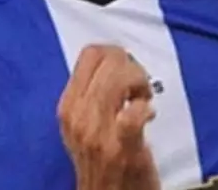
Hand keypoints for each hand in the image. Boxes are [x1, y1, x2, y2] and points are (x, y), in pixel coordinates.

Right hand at [57, 45, 159, 189]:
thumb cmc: (101, 163)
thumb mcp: (83, 123)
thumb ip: (92, 93)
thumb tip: (116, 61)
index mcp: (68, 106)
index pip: (90, 54)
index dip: (115, 54)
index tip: (125, 67)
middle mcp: (78, 116)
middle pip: (108, 60)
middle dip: (132, 65)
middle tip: (139, 85)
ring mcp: (98, 133)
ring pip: (121, 78)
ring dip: (140, 83)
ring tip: (143, 98)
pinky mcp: (122, 148)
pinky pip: (134, 114)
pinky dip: (145, 108)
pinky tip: (148, 114)